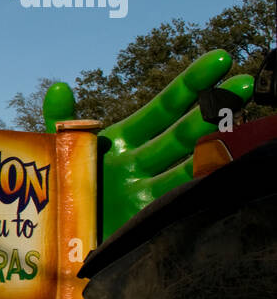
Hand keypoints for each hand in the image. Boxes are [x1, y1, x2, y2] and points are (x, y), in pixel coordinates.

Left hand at [43, 50, 253, 237]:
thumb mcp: (56, 153)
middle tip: (245, 86)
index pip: (163, 108)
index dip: (190, 85)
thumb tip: (60, 86)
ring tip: (235, 126)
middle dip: (213, 111)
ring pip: (186, 166)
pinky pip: (174, 201)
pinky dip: (196, 188)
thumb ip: (62, 121)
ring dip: (211, 148)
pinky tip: (219, 174)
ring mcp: (147, 192)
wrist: (52, 238)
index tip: (219, 59)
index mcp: (123, 141)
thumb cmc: (57, 191)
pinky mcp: (144, 220)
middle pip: (183, 134)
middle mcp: (142, 164)